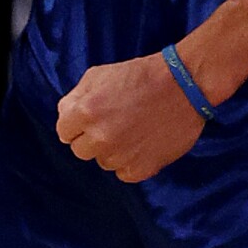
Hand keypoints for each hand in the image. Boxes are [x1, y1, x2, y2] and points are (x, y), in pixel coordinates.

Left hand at [56, 52, 205, 182]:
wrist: (183, 85)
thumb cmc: (141, 75)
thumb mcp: (100, 74)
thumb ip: (75, 96)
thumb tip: (65, 116)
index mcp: (86, 112)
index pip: (64, 132)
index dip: (77, 123)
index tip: (92, 117)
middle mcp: (100, 137)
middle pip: (80, 150)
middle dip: (92, 137)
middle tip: (113, 122)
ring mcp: (121, 155)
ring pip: (103, 162)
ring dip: (112, 149)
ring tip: (132, 129)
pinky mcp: (141, 169)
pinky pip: (124, 173)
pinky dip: (130, 161)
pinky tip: (142, 142)